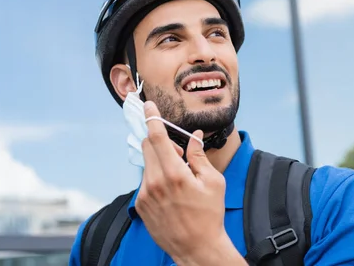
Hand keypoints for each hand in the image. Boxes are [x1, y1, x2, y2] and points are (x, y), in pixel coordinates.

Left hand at [135, 101, 239, 264]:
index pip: (157, 137)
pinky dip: (156, 176)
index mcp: (174, 174)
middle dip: (160, 141)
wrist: (196, 247)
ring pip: (147, 163)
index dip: (152, 118)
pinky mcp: (140, 204)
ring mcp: (144, 194)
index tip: (148, 106)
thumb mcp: (213, 182)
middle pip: (148, 146)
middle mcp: (154, 182)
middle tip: (180, 153)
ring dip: (159, 161)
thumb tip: (194, 136)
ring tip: (178, 178)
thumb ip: (199, 156)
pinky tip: (172, 192)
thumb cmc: (209, 215)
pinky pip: (145, 179)